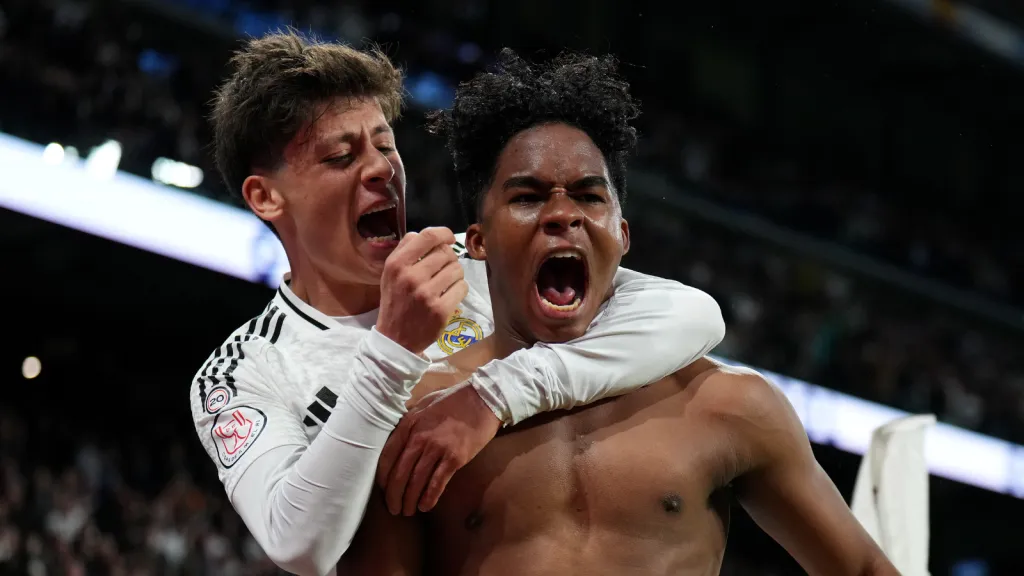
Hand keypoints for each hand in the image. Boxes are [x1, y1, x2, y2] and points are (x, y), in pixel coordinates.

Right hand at [377, 227, 468, 353]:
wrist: (395, 338)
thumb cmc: (395, 301)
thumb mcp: (390, 273)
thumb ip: (405, 250)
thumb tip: (430, 235)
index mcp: (397, 264)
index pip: (428, 236)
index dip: (444, 233)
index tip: (449, 238)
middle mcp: (411, 276)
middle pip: (446, 253)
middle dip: (449, 259)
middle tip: (443, 269)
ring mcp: (427, 294)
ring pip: (457, 269)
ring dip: (455, 274)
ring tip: (445, 283)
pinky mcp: (441, 310)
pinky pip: (462, 287)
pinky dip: (459, 289)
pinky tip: (449, 295)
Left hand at [377, 382, 501, 515]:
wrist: (483, 399)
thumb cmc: (453, 399)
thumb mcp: (424, 403)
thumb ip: (409, 421)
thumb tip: (397, 436)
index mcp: (409, 424)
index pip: (387, 457)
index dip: (383, 478)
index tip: (383, 489)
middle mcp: (420, 438)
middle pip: (399, 474)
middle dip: (394, 495)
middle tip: (393, 508)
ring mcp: (437, 448)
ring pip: (416, 481)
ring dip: (409, 500)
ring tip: (407, 511)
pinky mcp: (455, 458)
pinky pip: (437, 483)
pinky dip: (429, 498)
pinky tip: (425, 507)